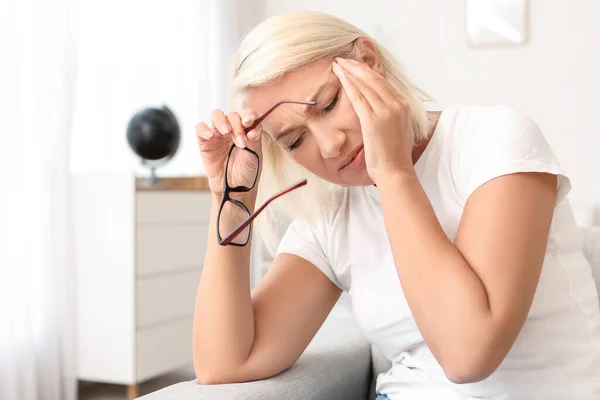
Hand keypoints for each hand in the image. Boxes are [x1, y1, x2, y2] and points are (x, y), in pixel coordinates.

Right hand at [195, 109, 262, 198]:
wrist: (235, 188)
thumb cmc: (247, 172)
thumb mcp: (255, 156)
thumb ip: (255, 140)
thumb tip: (255, 127)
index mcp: (247, 130)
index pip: (247, 114)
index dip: (248, 114)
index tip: (249, 121)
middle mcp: (232, 129)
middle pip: (232, 115)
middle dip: (236, 125)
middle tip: (240, 141)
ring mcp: (218, 134)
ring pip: (216, 116)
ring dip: (222, 121)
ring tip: (226, 132)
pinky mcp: (205, 142)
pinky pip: (200, 128)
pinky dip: (204, 129)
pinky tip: (210, 136)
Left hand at [332, 57, 415, 183]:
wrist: (395, 171)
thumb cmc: (394, 156)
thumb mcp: (399, 129)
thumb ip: (393, 115)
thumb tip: (383, 109)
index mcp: (404, 106)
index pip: (383, 82)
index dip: (367, 71)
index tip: (356, 65)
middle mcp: (396, 105)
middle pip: (374, 79)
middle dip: (356, 67)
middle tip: (343, 59)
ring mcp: (385, 111)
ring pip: (365, 85)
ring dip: (349, 71)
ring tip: (338, 63)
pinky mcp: (373, 120)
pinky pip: (358, 97)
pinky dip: (348, 84)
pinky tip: (339, 75)